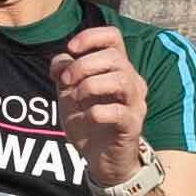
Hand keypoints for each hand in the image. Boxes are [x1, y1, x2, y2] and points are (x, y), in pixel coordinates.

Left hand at [52, 26, 154, 182]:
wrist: (101, 159)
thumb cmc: (89, 122)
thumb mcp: (69, 94)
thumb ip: (64, 73)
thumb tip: (60, 59)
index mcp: (118, 68)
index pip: (113, 37)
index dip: (91, 36)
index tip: (71, 49)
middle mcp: (132, 82)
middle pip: (115, 57)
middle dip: (83, 65)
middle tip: (65, 81)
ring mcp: (135, 104)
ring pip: (121, 80)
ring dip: (91, 85)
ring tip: (76, 98)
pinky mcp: (132, 126)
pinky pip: (119, 112)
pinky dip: (97, 112)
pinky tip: (87, 117)